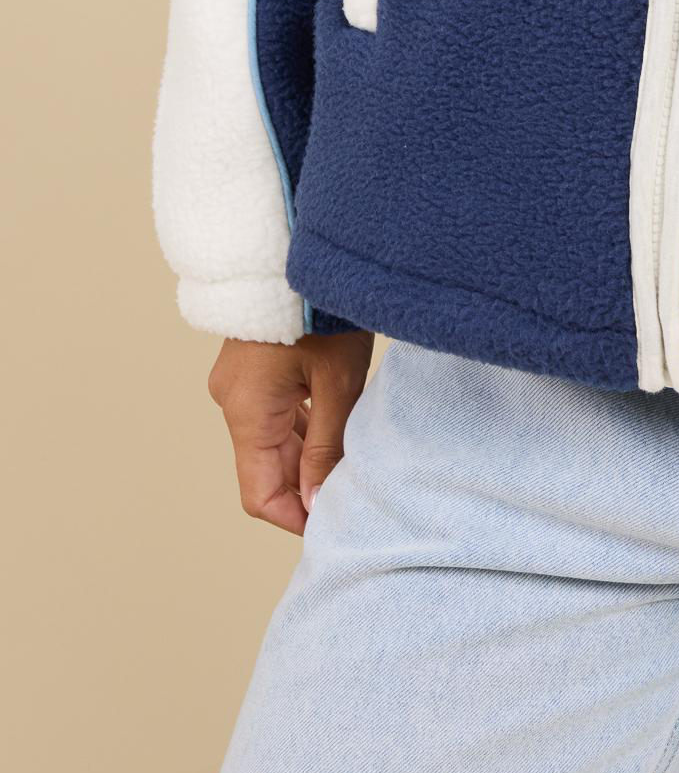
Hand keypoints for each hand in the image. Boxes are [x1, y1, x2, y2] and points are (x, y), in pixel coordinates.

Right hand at [207, 331, 374, 534]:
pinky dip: (300, 427)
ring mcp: (239, 383)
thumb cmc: (321, 311)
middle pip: (265, 467)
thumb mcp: (337, 382)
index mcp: (247, 412)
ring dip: (305, 456)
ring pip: (271, 439)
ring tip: (351, 462)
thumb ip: (325, 446)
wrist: (294, 248)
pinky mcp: (253, 367)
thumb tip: (315, 503)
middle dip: (305, 486)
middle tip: (352, 493)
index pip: (259, 493)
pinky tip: (335, 426)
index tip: (332, 524)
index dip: (294, 517)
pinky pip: (273, 412)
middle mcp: (232, 402)